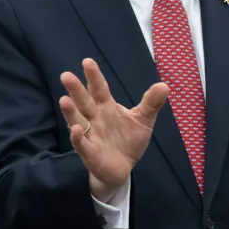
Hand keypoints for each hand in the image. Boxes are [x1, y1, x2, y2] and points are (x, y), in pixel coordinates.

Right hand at [59, 58, 169, 199]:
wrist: (123, 167)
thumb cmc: (128, 140)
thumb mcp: (143, 120)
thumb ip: (151, 103)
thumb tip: (164, 85)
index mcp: (106, 107)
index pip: (99, 89)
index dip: (94, 76)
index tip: (87, 62)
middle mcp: (95, 118)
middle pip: (84, 102)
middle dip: (76, 90)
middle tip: (66, 75)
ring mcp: (90, 135)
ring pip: (78, 121)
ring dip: (70, 112)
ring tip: (64, 100)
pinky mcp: (90, 153)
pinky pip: (82, 145)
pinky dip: (78, 138)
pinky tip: (76, 130)